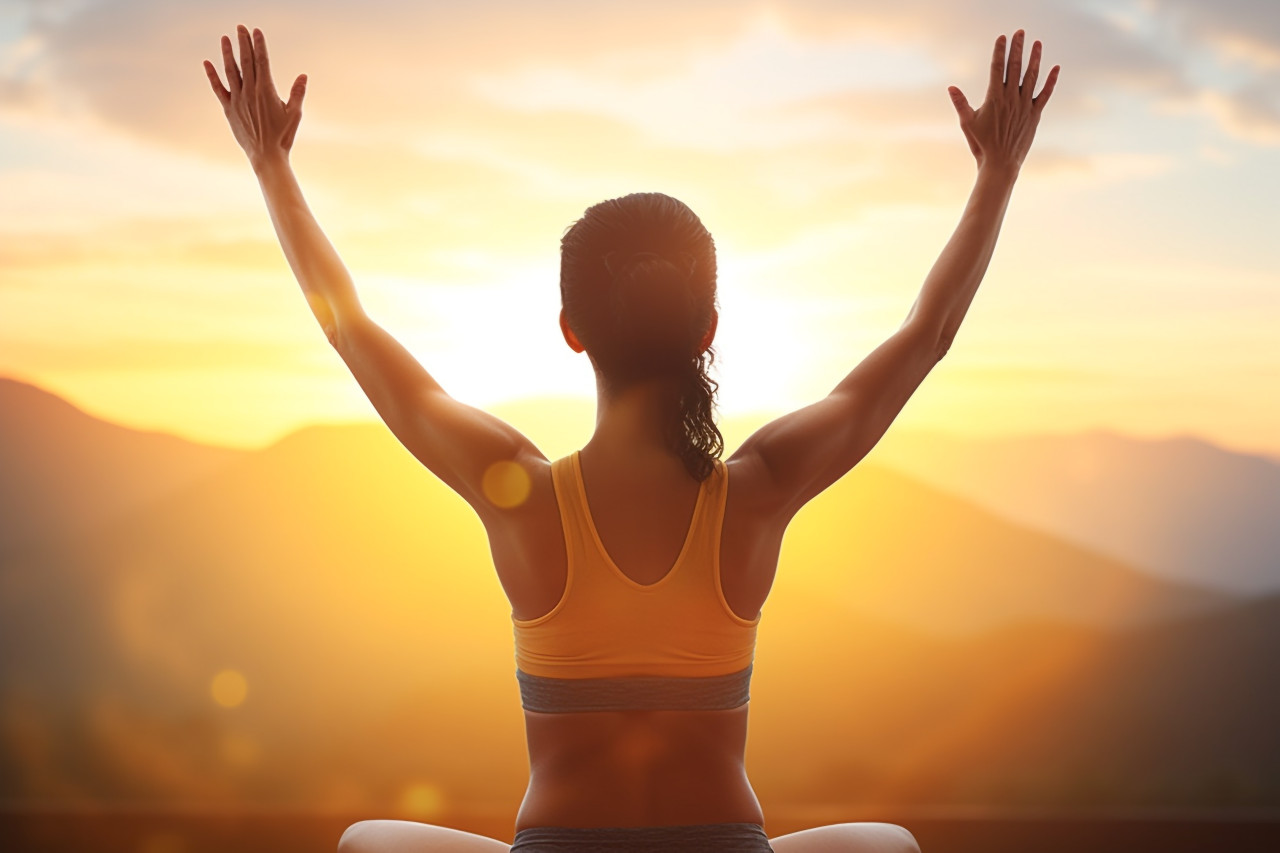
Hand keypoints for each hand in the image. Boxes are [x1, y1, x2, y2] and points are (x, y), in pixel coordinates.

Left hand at [203, 24, 306, 170]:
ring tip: (225, 38)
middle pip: (245, 61)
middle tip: (240, 27)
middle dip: (243, 43)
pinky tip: (207, 63)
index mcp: (266, 91)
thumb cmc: (283, 136)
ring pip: (231, 71)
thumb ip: (297, 93)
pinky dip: (212, 75)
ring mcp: (237, 99)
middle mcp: (250, 92)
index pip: (262, 61)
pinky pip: (218, 88)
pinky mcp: (229, 109)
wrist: (266, 156)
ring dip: (227, 53)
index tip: (256, 32)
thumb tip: (302, 76)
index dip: (258, 45)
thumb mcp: (295, 114)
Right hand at [947, 30, 1059, 174]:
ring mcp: (1025, 105)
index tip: (1002, 38)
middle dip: (1018, 48)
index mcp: (994, 98)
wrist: (1001, 163)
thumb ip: (960, 103)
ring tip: (1037, 43)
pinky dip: (1051, 80)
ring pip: (1032, 76)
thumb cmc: (981, 144)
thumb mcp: (967, 123)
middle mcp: (1011, 98)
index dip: (1000, 51)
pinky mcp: (1034, 114)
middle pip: (1015, 67)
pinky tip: (1055, 67)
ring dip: (1035, 58)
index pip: (998, 68)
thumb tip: (951, 88)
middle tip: (1020, 32)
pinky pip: (1045, 93)